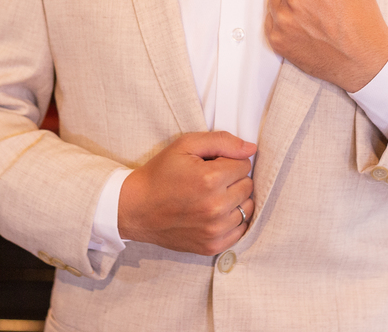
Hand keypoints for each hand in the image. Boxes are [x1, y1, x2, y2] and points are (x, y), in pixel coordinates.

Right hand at [118, 131, 255, 255]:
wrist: (136, 208)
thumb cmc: (160, 174)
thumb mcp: (185, 145)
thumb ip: (221, 141)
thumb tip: (251, 148)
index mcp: (210, 179)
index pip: (244, 164)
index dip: (229, 161)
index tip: (212, 165)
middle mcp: (216, 207)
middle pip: (248, 186)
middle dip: (233, 179)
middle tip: (211, 180)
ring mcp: (215, 230)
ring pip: (247, 208)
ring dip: (235, 200)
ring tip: (213, 196)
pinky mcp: (212, 246)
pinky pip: (240, 230)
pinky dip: (233, 220)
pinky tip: (215, 213)